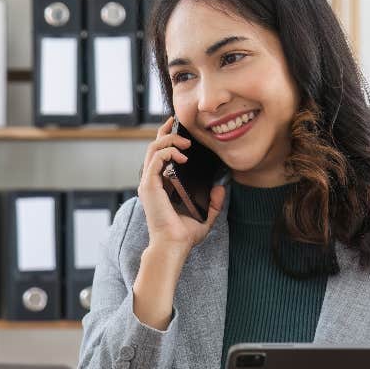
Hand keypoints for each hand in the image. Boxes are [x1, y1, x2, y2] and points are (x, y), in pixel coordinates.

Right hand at [137, 117, 225, 256]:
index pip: (160, 156)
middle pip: (153, 147)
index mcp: (161, 186)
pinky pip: (156, 159)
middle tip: (178, 123)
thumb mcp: (205, 216)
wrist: (174, 245)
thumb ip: (213, 202)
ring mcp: (149, 183)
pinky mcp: (150, 185)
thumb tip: (220, 187)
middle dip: (165, 132)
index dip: (167, 140)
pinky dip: (169, 152)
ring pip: (153, 149)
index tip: (179, 130)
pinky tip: (183, 156)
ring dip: (169, 140)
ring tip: (186, 143)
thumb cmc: (184, 235)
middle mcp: (152, 182)